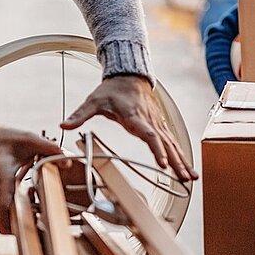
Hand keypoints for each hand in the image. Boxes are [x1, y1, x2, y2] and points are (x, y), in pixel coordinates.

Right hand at [0, 118, 64, 233]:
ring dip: (19, 216)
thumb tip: (66, 161)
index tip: (37, 222)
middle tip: (40, 212)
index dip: (21, 223)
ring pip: (2, 221)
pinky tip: (23, 195)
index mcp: (0, 179)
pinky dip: (12, 211)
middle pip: (5, 224)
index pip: (5, 212)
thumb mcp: (28, 140)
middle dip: (25, 222)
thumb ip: (50, 149)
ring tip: (32, 198)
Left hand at [60, 74, 196, 180]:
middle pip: (165, 144)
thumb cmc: (111, 90)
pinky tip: (187, 169)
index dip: (156, 149)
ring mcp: (157, 124)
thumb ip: (80, 114)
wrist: (129, 76)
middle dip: (176, 162)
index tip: (163, 164)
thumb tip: (64, 124)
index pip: (148, 134)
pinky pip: (172, 143)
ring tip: (191, 178)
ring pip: (172, 145)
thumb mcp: (93, 100)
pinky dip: (181, 156)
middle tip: (184, 178)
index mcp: (134, 116)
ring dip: (182, 161)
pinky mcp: (160, 126)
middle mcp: (149, 121)